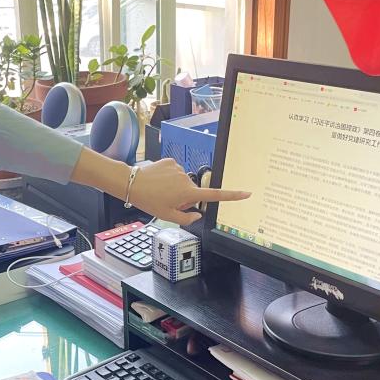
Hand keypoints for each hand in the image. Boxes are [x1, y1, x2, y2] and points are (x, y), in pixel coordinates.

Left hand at [127, 158, 249, 224]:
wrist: (132, 183)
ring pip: (183, 182)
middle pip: (193, 191)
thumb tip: (197, 214)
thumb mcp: (168, 216)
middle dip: (184, 197)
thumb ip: (187, 218)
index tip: (246, 193)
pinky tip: (158, 181)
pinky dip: (169, 177)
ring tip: (160, 191)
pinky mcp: (171, 161)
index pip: (215, 195)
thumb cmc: (149, 201)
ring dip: (175, 187)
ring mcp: (179, 169)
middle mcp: (187, 179)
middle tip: (167, 201)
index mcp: (189, 193)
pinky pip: (175, 172)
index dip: (232, 195)